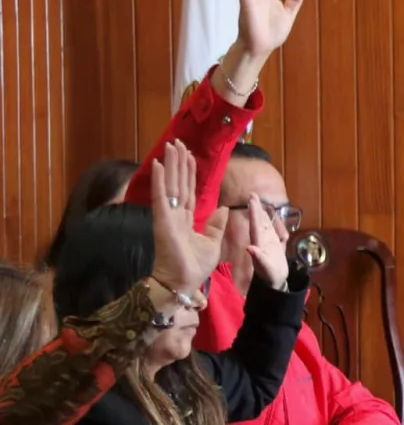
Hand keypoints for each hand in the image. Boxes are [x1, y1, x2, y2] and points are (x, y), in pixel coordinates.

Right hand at [149, 141, 226, 298]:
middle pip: (178, 182)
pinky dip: (159, 179)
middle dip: (178, 162)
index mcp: (187, 219)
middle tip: (177, 142)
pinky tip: (157, 164)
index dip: (189, 173)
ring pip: (170, 184)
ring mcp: (167, 215)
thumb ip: (216, 225)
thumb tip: (224, 209)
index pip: (189, 190)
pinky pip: (161, 195)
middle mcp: (176, 213)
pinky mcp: (162, 219)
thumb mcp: (212, 243)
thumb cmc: (194, 266)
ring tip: (170, 146)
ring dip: (170, 164)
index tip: (189, 155)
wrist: (183, 282)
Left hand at [244, 195, 290, 289]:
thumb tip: (250, 248)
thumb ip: (258, 258)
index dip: (254, 210)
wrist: (274, 283)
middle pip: (259, 221)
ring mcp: (268, 242)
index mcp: (259, 242)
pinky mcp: (274, 245)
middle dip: (256, 208)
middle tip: (253, 194)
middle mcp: (262, 239)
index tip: (251, 197)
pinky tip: (272, 217)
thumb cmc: (269, 276)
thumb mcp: (265, 267)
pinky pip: (273, 231)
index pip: (255, 223)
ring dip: (262, 213)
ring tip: (259, 202)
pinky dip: (273, 223)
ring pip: (265, 224)